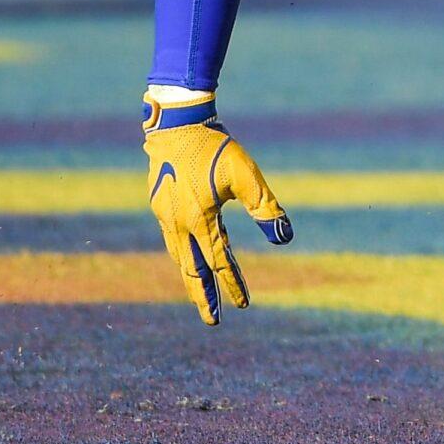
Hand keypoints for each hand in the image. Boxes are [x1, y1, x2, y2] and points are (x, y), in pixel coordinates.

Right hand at [142, 94, 291, 323]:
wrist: (177, 123)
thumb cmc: (215, 147)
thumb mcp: (246, 176)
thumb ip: (264, 207)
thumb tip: (285, 237)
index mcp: (199, 220)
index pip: (218, 262)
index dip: (232, 284)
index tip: (243, 305)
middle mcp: (177, 223)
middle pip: (191, 270)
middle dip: (203, 296)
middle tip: (212, 321)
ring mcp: (164, 215)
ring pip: (179, 256)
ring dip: (191, 277)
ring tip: (200, 294)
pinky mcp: (158, 203)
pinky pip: (172, 239)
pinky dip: (182, 255)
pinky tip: (188, 257)